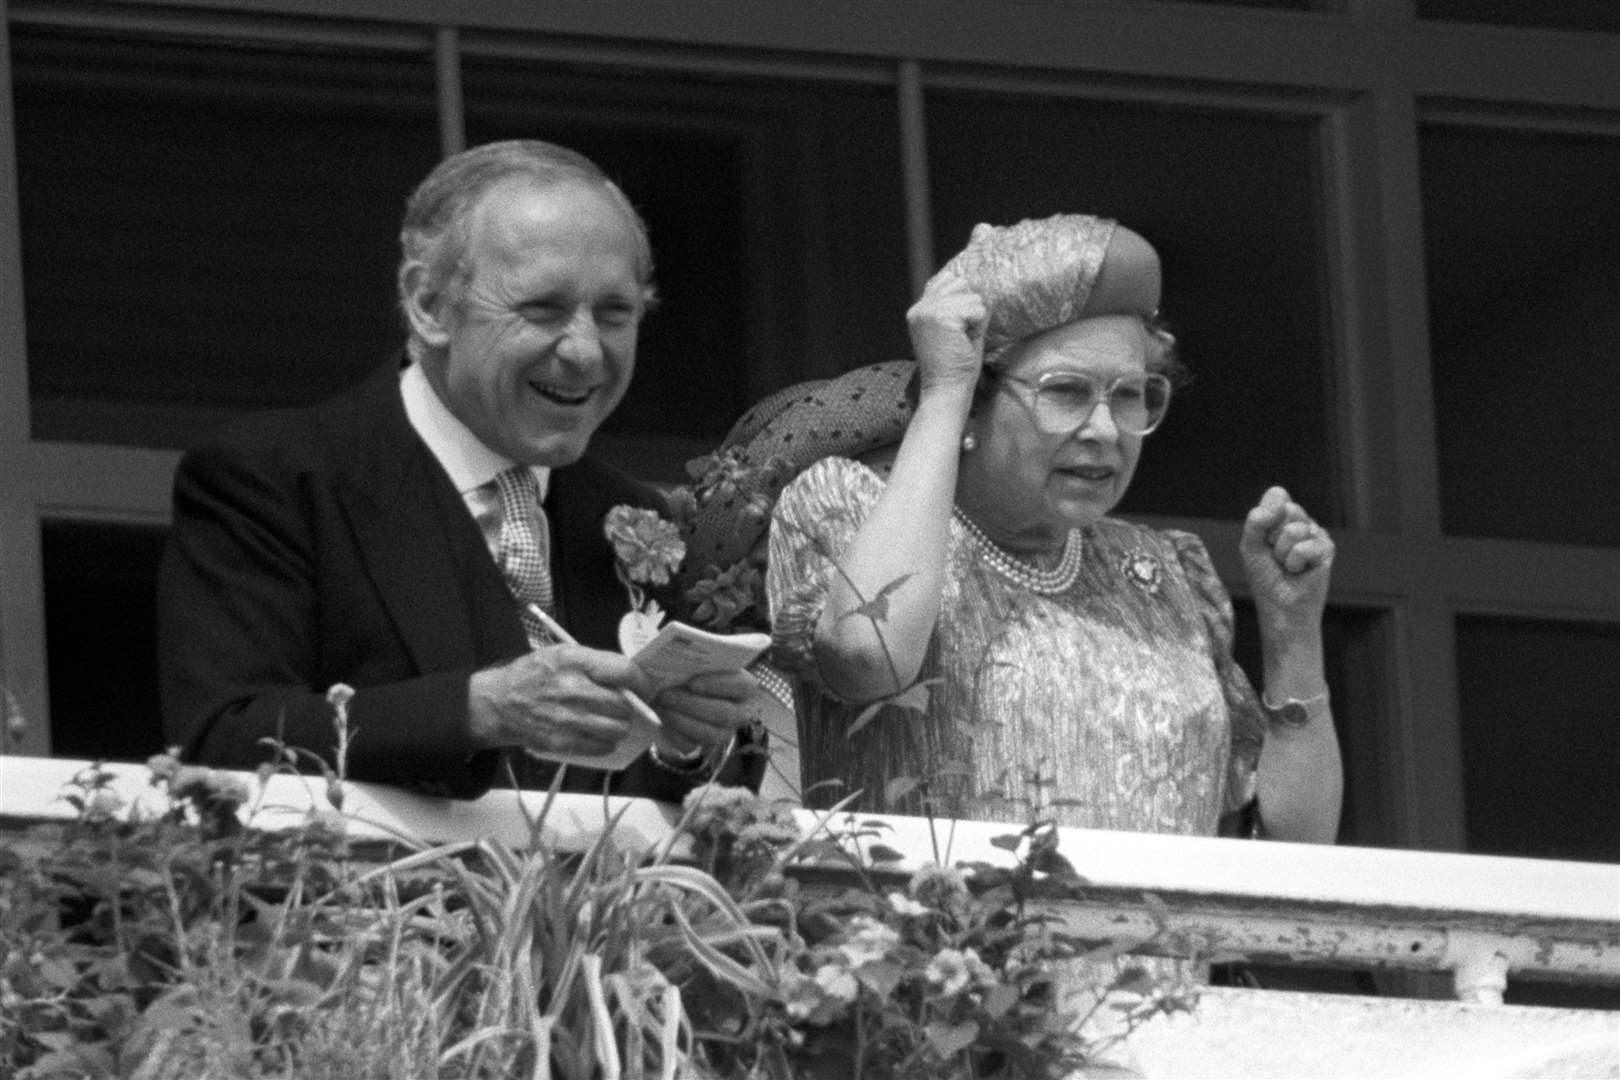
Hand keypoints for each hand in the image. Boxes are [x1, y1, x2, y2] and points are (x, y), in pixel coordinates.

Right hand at [468, 644, 655, 757]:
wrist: (498, 703)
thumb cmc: (533, 675)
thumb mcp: (561, 654)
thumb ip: (596, 663)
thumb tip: (632, 677)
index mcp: (574, 661)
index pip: (624, 672)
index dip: (642, 682)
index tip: (646, 688)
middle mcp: (572, 689)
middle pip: (623, 705)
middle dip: (629, 707)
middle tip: (623, 707)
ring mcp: (567, 719)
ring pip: (617, 729)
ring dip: (620, 727)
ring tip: (611, 721)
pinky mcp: (562, 742)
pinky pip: (601, 747)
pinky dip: (605, 743)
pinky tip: (597, 734)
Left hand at [651, 669, 768, 758]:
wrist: (671, 689)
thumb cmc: (686, 669)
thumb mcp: (688, 658)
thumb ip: (684, 658)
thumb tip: (657, 662)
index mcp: (742, 685)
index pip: (743, 686)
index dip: (720, 685)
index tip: (693, 683)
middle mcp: (739, 711)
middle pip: (725, 713)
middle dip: (692, 704)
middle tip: (664, 694)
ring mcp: (723, 732)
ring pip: (710, 734)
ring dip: (682, 720)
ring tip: (660, 706)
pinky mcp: (703, 746)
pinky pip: (691, 746)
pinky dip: (674, 735)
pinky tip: (661, 722)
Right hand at [907, 268, 987, 392]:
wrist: (945, 391)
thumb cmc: (955, 367)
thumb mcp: (955, 331)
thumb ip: (961, 307)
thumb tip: (981, 288)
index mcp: (919, 311)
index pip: (947, 280)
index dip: (962, 299)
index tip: (958, 329)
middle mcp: (920, 308)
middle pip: (961, 282)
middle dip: (970, 308)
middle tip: (960, 337)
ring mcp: (928, 311)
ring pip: (972, 296)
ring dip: (975, 320)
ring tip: (961, 341)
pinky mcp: (942, 316)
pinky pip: (978, 309)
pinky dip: (978, 327)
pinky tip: (964, 343)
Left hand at [1239, 485, 1334, 630]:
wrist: (1280, 607)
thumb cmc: (1265, 578)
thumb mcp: (1251, 546)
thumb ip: (1256, 521)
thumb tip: (1278, 496)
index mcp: (1284, 517)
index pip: (1277, 496)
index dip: (1266, 516)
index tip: (1263, 539)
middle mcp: (1303, 522)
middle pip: (1287, 509)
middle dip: (1273, 537)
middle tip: (1275, 556)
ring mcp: (1316, 535)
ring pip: (1295, 529)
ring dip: (1282, 553)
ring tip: (1286, 566)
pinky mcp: (1327, 550)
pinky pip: (1303, 547)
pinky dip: (1294, 563)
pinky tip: (1299, 572)